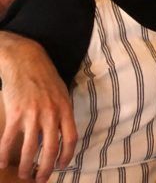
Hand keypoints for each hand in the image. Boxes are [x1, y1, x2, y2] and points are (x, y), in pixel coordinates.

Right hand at [0, 41, 76, 180]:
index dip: (67, 156)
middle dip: (46, 168)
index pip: (71, 138)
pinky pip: (9, 140)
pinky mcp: (15, 114)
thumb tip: (62, 132)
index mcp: (65, 108)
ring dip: (27, 166)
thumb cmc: (44, 77)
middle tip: (40, 179)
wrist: (25, 60)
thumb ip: (62, 112)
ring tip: (24, 174)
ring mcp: (33, 114)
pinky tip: (1, 163)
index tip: (61, 166)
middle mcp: (52, 113)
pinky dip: (4, 154)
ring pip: (31, 148)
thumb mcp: (61, 92)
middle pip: (51, 148)